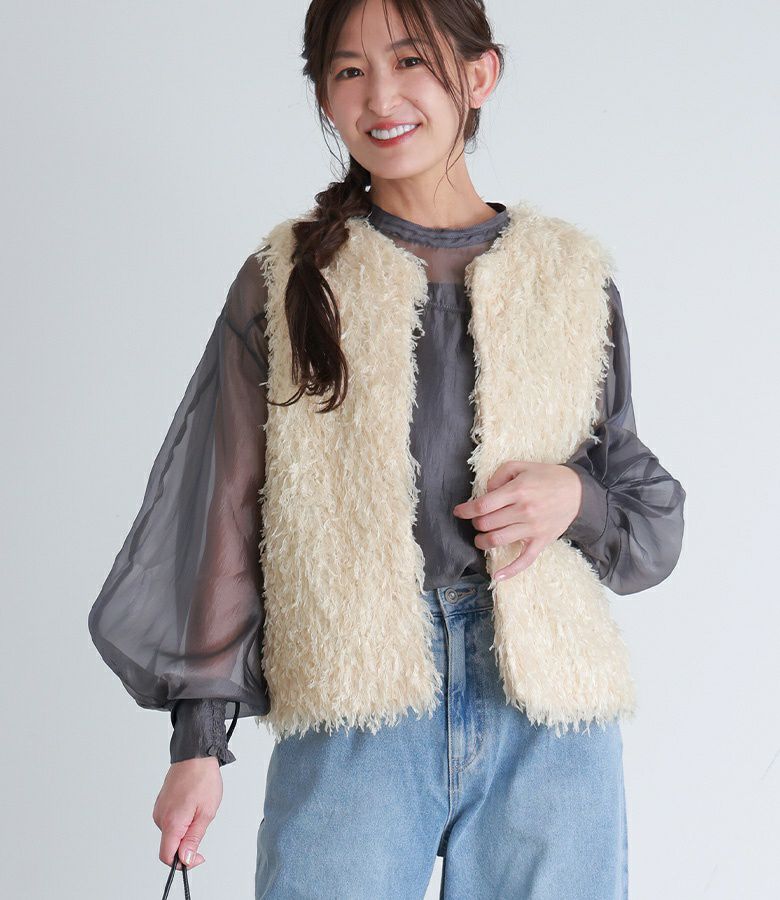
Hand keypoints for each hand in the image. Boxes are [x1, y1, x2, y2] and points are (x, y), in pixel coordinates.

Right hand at [152, 757, 222, 870]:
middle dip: (188, 840)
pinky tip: (192, 802)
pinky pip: (171, 819)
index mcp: (171, 822)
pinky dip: (182, 818)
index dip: (182, 863)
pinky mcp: (161, 802)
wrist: (195, 754)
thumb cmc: (202, 779)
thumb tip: (185, 859)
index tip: (197, 856)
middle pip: (170, 844)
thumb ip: (193, 839)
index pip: (167, 857)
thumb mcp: (206, 812)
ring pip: (172, 831)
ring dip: (186, 827)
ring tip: (199, 807)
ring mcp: (159, 809)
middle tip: (203, 820)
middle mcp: (160, 817)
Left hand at [452, 460, 581, 581]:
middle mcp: (524, 511)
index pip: (483, 505)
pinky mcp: (541, 541)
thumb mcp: (522, 466)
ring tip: (480, 538)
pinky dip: (510, 570)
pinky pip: (524, 560)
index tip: (459, 512)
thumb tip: (486, 492)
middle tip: (476, 521)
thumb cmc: (547, 477)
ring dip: (482, 542)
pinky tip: (497, 576)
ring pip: (497, 541)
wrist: (578, 492)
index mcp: (517, 491)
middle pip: (487, 524)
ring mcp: (532, 529)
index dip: (466, 510)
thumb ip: (499, 475)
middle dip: (476, 524)